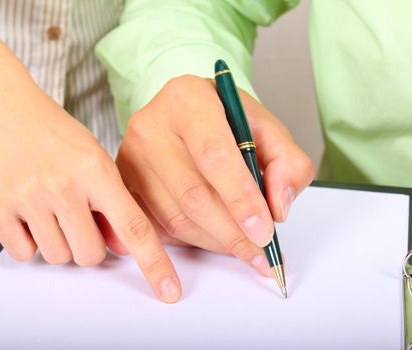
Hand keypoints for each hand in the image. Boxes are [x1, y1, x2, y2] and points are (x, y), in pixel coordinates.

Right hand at [0, 78, 180, 302]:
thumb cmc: (52, 131)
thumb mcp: (92, 157)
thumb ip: (110, 203)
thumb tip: (122, 247)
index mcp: (95, 170)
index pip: (134, 227)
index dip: (154, 264)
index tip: (169, 291)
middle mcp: (63, 185)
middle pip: (91, 255)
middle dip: (89, 245)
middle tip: (78, 218)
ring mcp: (28, 197)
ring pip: (58, 257)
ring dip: (59, 243)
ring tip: (50, 209)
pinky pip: (23, 253)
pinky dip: (28, 242)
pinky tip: (28, 212)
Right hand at [116, 75, 314, 275]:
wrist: (185, 115)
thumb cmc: (224, 121)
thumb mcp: (267, 129)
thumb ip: (287, 163)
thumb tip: (277, 208)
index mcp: (188, 99)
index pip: (214, 154)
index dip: (240, 197)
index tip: (264, 229)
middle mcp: (151, 125)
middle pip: (193, 194)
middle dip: (232, 232)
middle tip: (261, 252)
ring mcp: (130, 156)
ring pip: (175, 217)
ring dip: (216, 242)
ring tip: (245, 249)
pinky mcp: (124, 183)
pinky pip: (159, 226)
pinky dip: (193, 241)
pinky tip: (217, 240)